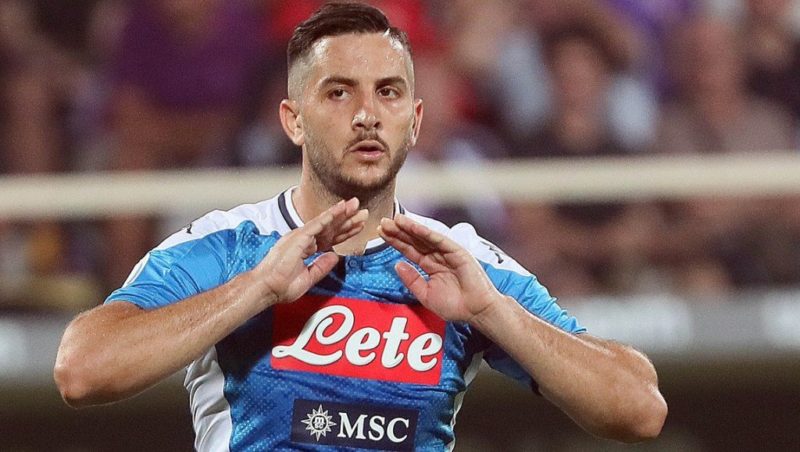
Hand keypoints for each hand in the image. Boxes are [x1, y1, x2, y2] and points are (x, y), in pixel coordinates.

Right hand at [257, 198, 366, 303]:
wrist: (266, 288)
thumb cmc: (280, 286)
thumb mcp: (308, 278)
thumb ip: (321, 267)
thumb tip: (335, 256)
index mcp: (307, 248)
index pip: (330, 238)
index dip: (345, 231)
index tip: (359, 225)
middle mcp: (304, 240)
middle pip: (331, 228)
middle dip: (347, 219)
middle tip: (363, 210)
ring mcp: (300, 237)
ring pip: (325, 222)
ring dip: (341, 213)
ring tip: (354, 204)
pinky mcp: (298, 238)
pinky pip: (316, 224)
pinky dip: (329, 216)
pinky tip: (339, 209)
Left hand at [378, 214, 501, 322]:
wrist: (476, 310)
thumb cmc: (456, 305)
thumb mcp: (426, 295)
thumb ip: (412, 280)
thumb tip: (397, 264)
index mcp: (429, 266)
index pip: (409, 250)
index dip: (395, 241)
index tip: (381, 233)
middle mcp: (437, 256)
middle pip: (414, 241)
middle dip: (398, 232)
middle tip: (383, 222)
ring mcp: (447, 252)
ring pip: (424, 237)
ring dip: (410, 228)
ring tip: (395, 220)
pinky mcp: (457, 251)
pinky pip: (438, 240)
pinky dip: (425, 232)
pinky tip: (413, 226)